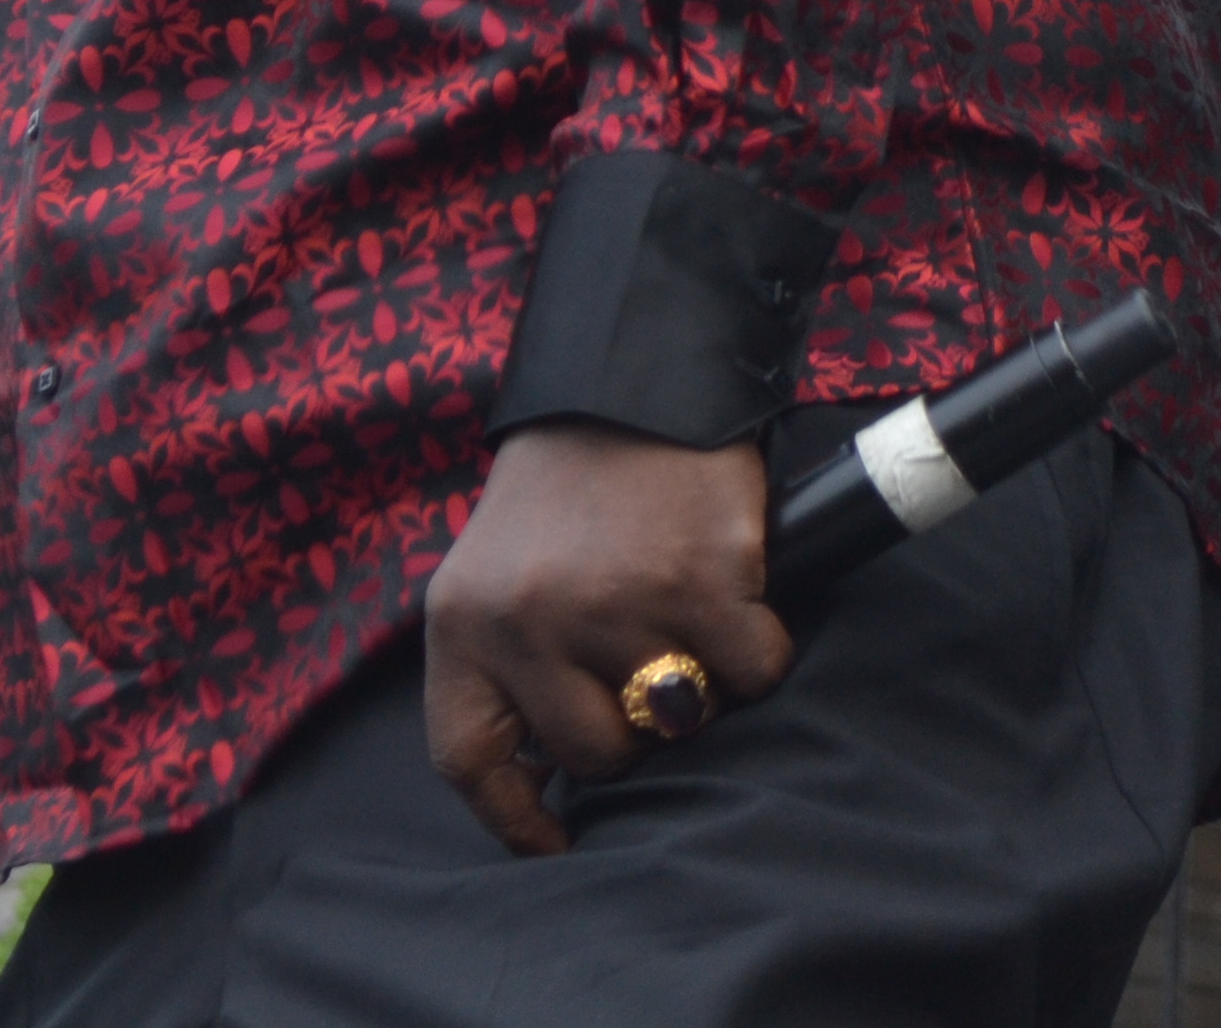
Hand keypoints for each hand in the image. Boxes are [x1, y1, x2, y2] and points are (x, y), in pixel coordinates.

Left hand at [422, 423, 793, 854]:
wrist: (635, 378)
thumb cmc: (567, 491)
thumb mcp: (496, 574)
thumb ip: (506, 666)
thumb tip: (546, 782)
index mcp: (463, 620)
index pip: (469, 760)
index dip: (512, 819)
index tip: (555, 843)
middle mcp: (528, 618)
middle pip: (592, 754)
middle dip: (629, 730)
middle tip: (644, 668)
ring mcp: (615, 602)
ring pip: (677, 720)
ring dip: (697, 684)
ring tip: (687, 619)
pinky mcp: (700, 581)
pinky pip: (750, 673)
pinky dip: (758, 649)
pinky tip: (738, 596)